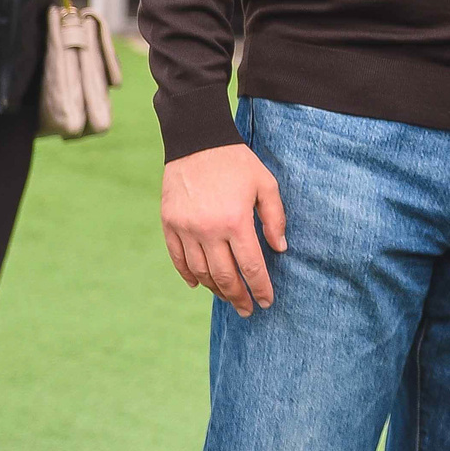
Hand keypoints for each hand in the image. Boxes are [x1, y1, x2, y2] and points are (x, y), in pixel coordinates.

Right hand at [161, 142, 286, 317]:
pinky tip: (199, 285)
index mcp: (235, 221)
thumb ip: (275, 218)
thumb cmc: (237, 162)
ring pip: (200, 272)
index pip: (251, 266)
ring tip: (228, 297)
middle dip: (238, 297)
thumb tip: (280, 249)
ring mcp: (186, 229)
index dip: (260, 288)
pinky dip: (188, 275)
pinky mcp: (169, 224)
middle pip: (224, 276)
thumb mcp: (265, 184)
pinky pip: (178, 259)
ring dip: (215, 289)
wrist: (197, 141)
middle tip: (248, 310)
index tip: (267, 302)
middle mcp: (208, 230)